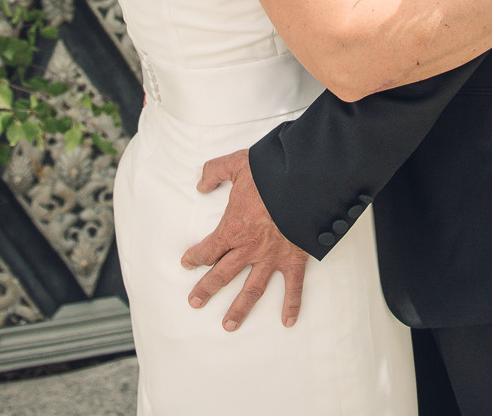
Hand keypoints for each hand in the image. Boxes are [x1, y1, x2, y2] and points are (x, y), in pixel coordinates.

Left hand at [180, 148, 308, 330]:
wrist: (305, 180)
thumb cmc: (271, 172)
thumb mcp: (236, 164)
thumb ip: (214, 172)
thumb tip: (200, 184)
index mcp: (233, 227)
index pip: (208, 249)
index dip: (195, 257)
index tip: (186, 263)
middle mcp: (249, 248)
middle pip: (222, 274)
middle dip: (206, 289)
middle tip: (194, 303)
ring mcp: (272, 257)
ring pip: (252, 289)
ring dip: (239, 309)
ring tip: (228, 326)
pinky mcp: (294, 259)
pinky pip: (293, 287)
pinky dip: (291, 305)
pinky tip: (287, 322)